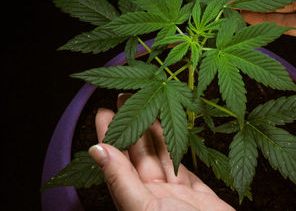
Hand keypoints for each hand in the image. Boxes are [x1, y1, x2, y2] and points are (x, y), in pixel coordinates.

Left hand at [88, 94, 234, 210]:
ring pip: (163, 156)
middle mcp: (152, 197)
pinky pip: (185, 165)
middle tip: (127, 97)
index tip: (105, 112)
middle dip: (132, 126)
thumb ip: (121, 180)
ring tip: (149, 104)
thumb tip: (97, 150)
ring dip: (155, 131)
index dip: (110, 136)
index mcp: (134, 202)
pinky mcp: (199, 194)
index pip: (116, 163)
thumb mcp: (144, 209)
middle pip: (138, 156)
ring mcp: (176, 195)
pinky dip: (179, 146)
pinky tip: (173, 131)